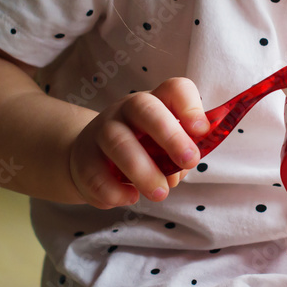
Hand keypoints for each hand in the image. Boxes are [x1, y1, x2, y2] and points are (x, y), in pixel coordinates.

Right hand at [68, 78, 210, 208]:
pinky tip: (131, 197)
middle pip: (145, 108)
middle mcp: (126, 110)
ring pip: (119, 142)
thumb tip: (178, 172)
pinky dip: (116, 190)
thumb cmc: (141, 151)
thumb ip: (178, 156)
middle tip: (189, 162)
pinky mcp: (84, 158)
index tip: (202, 131)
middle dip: (171, 136)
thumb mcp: (164, 147)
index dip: (190, 106)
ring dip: (144, 171)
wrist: (92, 160)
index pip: (174, 89)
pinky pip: (97, 173)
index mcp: (155, 102)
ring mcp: (101, 131)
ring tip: (161, 193)